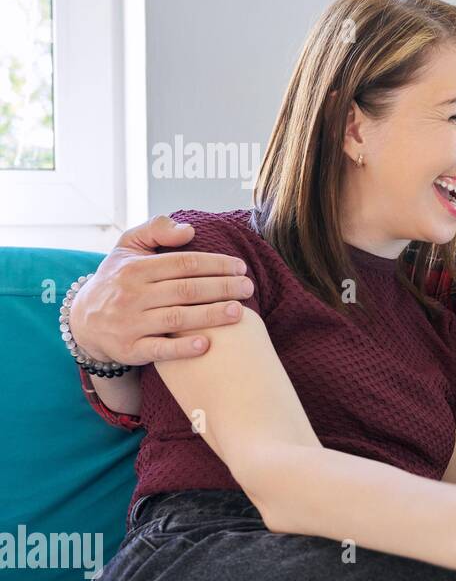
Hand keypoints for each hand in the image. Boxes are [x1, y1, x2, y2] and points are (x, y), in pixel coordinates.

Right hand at [69, 215, 253, 363]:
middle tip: (249, 288)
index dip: (215, 265)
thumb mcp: (127, 247)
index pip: (184, 263)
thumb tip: (189, 230)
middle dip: (221, 288)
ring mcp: (130, 323)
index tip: (240, 268)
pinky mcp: (129, 349)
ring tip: (240, 312)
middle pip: (185, 290)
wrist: (82, 321)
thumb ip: (156, 231)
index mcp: (135, 269)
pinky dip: (181, 348)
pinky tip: (206, 345)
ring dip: (211, 316)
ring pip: (177, 319)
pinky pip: (158, 350)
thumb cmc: (117, 280)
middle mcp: (131, 295)